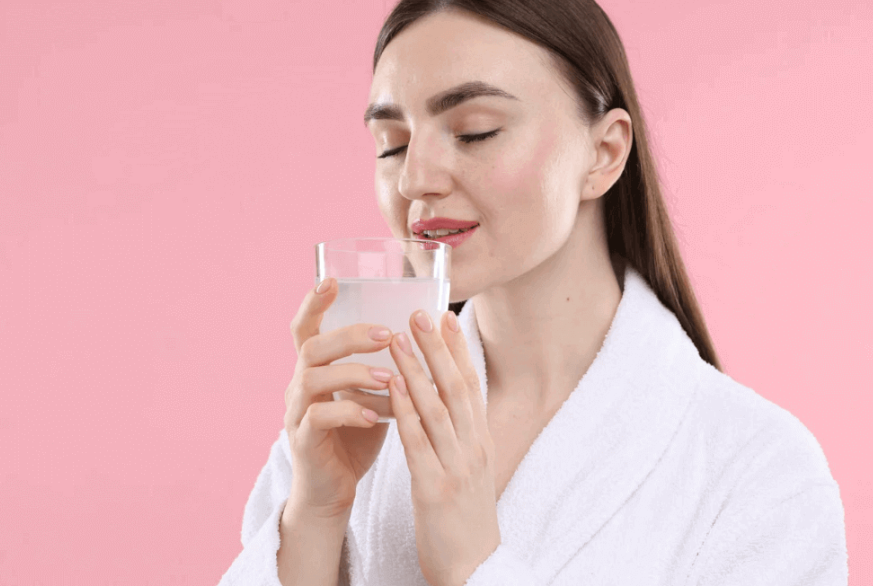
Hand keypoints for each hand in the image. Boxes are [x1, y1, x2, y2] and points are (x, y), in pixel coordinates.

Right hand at [283, 277, 394, 517]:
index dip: (314, 302)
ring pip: (312, 378)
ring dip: (353, 373)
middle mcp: (299, 384)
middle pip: (311, 346)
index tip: (332, 279)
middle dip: (348, 335)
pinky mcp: (302, 440)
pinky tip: (375, 416)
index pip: (305, 326)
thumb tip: (427, 337)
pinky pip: (318, 417)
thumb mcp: (373, 394)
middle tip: (386, 334)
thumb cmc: (357, 434)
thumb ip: (386, 367)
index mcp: (315, 368)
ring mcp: (295, 411)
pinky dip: (349, 412)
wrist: (333, 489)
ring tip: (389, 377)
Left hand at [387, 309, 500, 585]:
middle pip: (456, 387)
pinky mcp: (435, 488)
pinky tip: (392, 385)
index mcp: (481, 442)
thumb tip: (449, 404)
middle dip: (437, 347)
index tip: (444, 316)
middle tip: (420, 312)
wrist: (474, 570)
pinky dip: (406, 409)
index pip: (470, 386)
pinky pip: (418, 441)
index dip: (458, 349)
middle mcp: (474, 448)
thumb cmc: (465, 521)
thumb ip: (461, 437)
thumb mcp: (470, 471)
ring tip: (397, 336)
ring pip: (437, 407)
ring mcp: (457, 467)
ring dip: (417, 368)